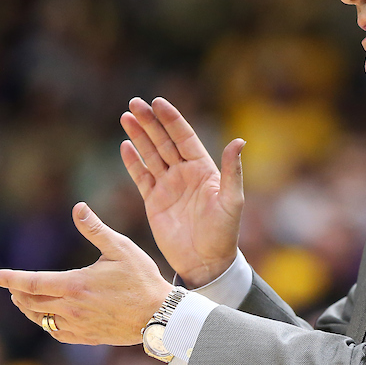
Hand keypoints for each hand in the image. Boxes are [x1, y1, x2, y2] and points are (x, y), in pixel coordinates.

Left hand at [0, 203, 173, 344]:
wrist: (159, 315)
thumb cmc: (142, 279)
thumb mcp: (121, 249)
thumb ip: (95, 229)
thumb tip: (78, 208)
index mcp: (75, 285)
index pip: (31, 282)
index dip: (9, 278)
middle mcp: (70, 308)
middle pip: (30, 302)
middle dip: (17, 292)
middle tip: (11, 284)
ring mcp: (77, 325)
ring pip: (40, 319)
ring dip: (27, 308)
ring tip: (23, 298)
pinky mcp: (85, 337)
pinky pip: (55, 332)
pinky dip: (45, 323)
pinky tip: (47, 317)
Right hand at [120, 97, 244, 286]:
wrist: (206, 262)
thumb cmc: (224, 232)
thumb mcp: (232, 201)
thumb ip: (232, 171)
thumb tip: (240, 141)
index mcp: (204, 169)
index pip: (184, 137)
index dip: (171, 119)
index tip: (158, 102)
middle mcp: (185, 173)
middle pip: (164, 141)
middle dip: (150, 121)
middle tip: (135, 102)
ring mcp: (168, 186)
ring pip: (150, 155)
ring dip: (138, 136)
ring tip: (126, 116)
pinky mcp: (154, 201)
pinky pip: (141, 177)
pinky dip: (133, 162)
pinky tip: (125, 146)